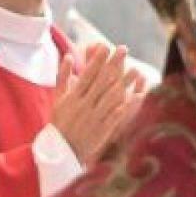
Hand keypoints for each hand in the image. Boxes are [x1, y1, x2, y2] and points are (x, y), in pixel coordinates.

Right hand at [50, 42, 144, 163]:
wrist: (61, 150)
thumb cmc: (60, 121)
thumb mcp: (58, 98)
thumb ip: (63, 77)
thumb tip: (69, 57)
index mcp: (73, 96)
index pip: (87, 74)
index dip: (97, 60)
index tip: (106, 46)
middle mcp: (84, 104)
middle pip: (102, 81)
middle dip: (113, 64)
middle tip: (124, 49)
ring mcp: (95, 117)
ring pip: (111, 97)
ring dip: (125, 83)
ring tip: (136, 70)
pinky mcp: (103, 129)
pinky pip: (116, 115)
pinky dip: (126, 105)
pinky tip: (137, 95)